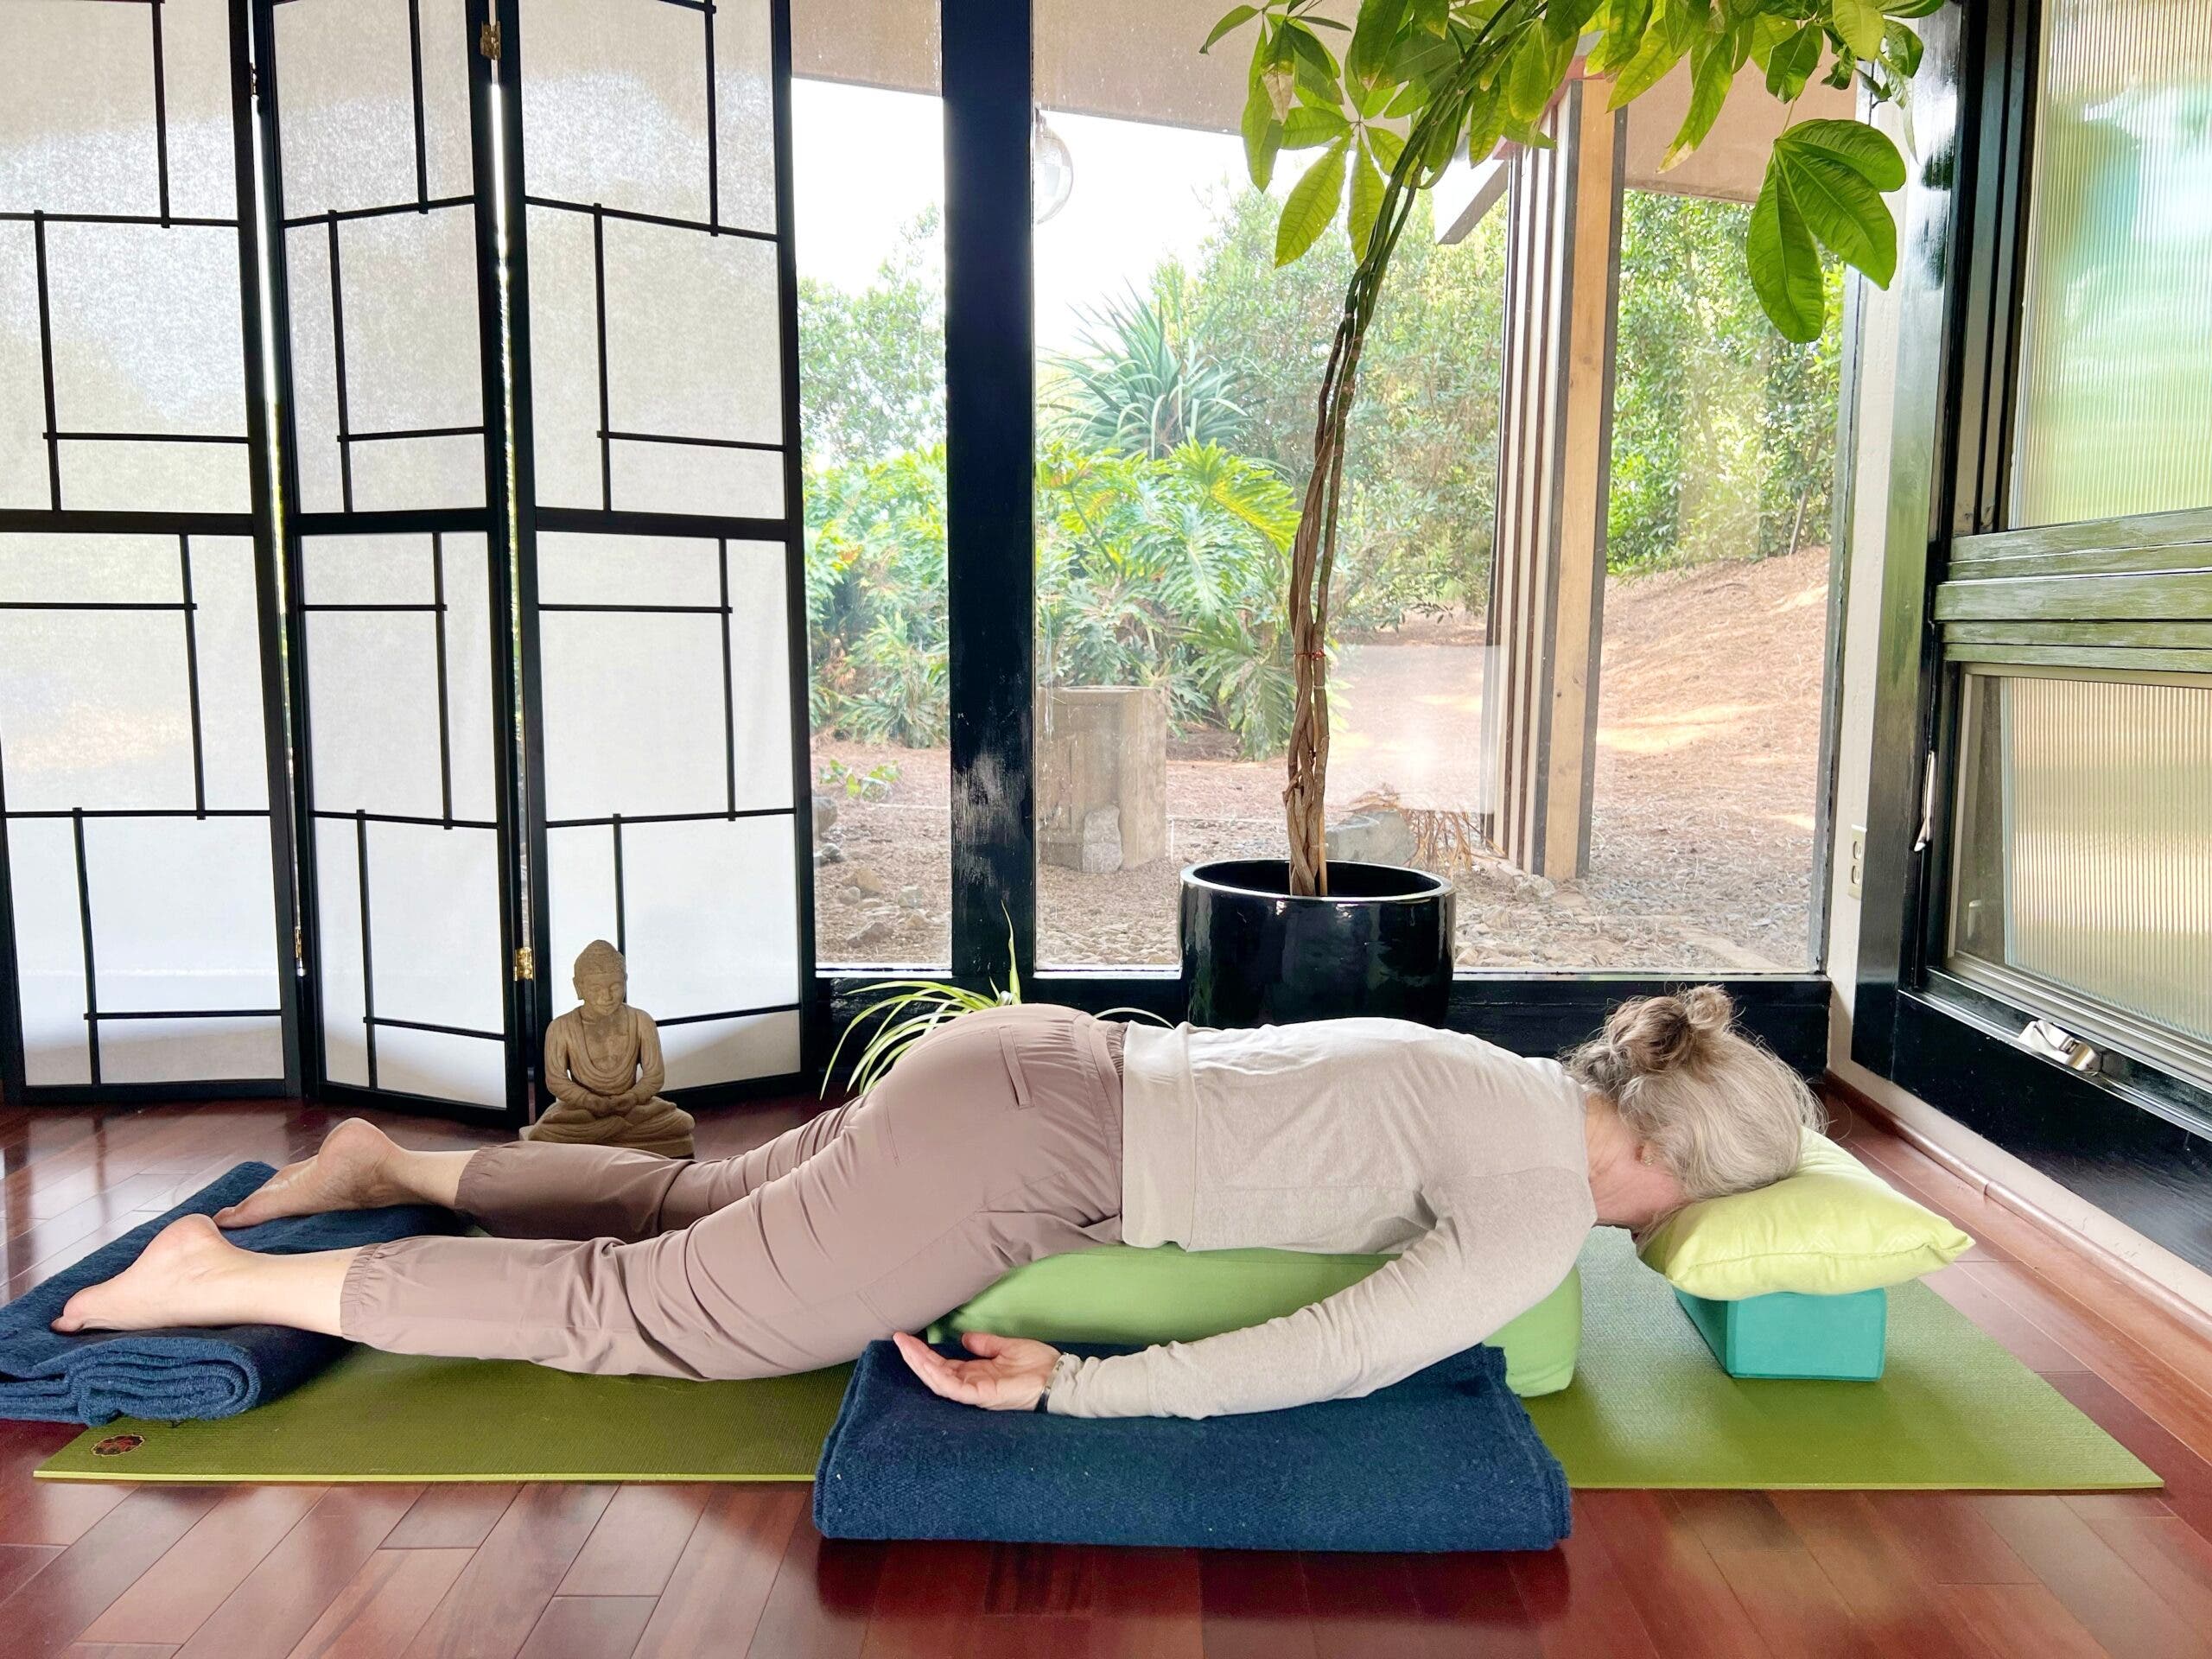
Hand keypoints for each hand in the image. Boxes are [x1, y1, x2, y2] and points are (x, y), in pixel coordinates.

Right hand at [892, 1330, 1060, 1410]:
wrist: (1058, 1377)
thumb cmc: (1038, 1365)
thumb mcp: (1007, 1348)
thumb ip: (985, 1345)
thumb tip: (964, 1338)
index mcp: (977, 1373)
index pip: (944, 1364)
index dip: (925, 1353)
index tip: (909, 1338)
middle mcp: (972, 1384)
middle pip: (936, 1372)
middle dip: (915, 1357)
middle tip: (898, 1339)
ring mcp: (975, 1392)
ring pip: (939, 1380)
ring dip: (920, 1364)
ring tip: (905, 1347)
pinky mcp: (981, 1395)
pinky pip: (953, 1388)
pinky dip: (937, 1375)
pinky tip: (925, 1363)